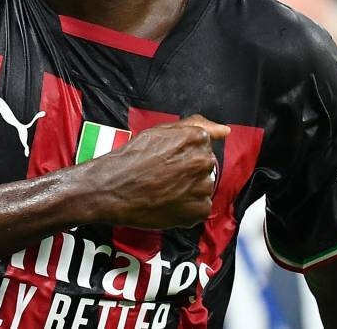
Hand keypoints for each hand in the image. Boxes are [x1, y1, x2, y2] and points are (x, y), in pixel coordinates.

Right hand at [84, 114, 230, 228]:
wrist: (112, 188)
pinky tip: (168, 202)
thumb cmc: (131, 158)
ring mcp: (201, 187)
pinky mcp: (198, 210)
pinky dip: (187, 208)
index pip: (204, 146)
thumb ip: (196, 125)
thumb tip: (224, 131)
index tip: (168, 159)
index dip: (184, 153)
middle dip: (189, 171)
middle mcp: (202, 161)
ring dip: (189, 190)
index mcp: (195, 138)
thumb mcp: (159, 131)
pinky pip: (200, 208)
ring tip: (164, 190)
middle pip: (205, 166)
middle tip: (164, 175)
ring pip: (203, 187)